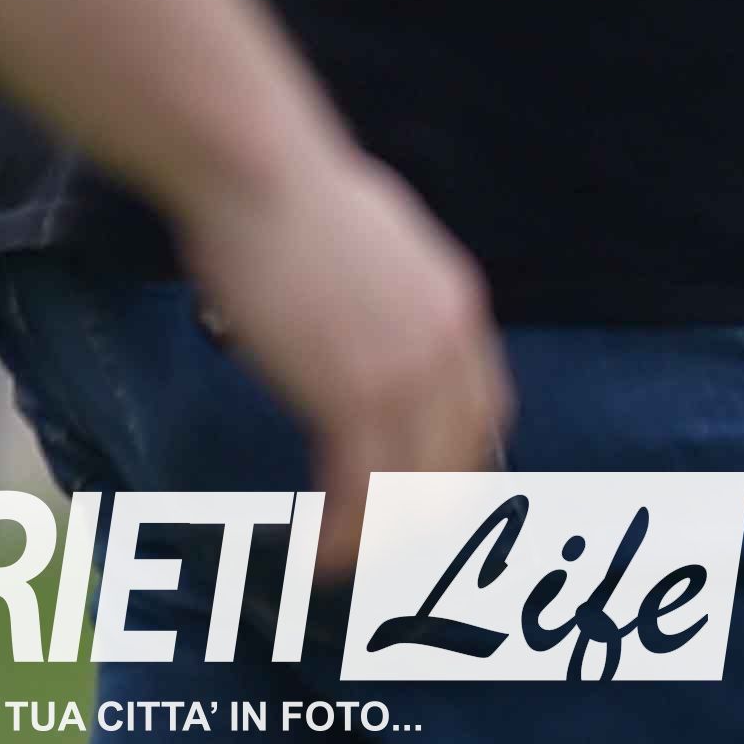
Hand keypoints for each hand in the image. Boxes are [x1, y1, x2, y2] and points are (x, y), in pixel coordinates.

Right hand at [180, 139, 509, 584]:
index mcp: (456, 305)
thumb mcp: (376, 241)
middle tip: (391, 547)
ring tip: (348, 567)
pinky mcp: (353, 390)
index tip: (435, 492)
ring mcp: (408, 368)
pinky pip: (361, 486)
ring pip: (413, 481)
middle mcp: (448, 341)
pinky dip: (345, 531)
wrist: (259, 176)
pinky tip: (320, 557)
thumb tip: (364, 304)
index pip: (484, 405)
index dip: (462, 457)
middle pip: (460, 452)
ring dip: (382, 534)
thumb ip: (388, 289)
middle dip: (428, 509)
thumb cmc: (293, 199)